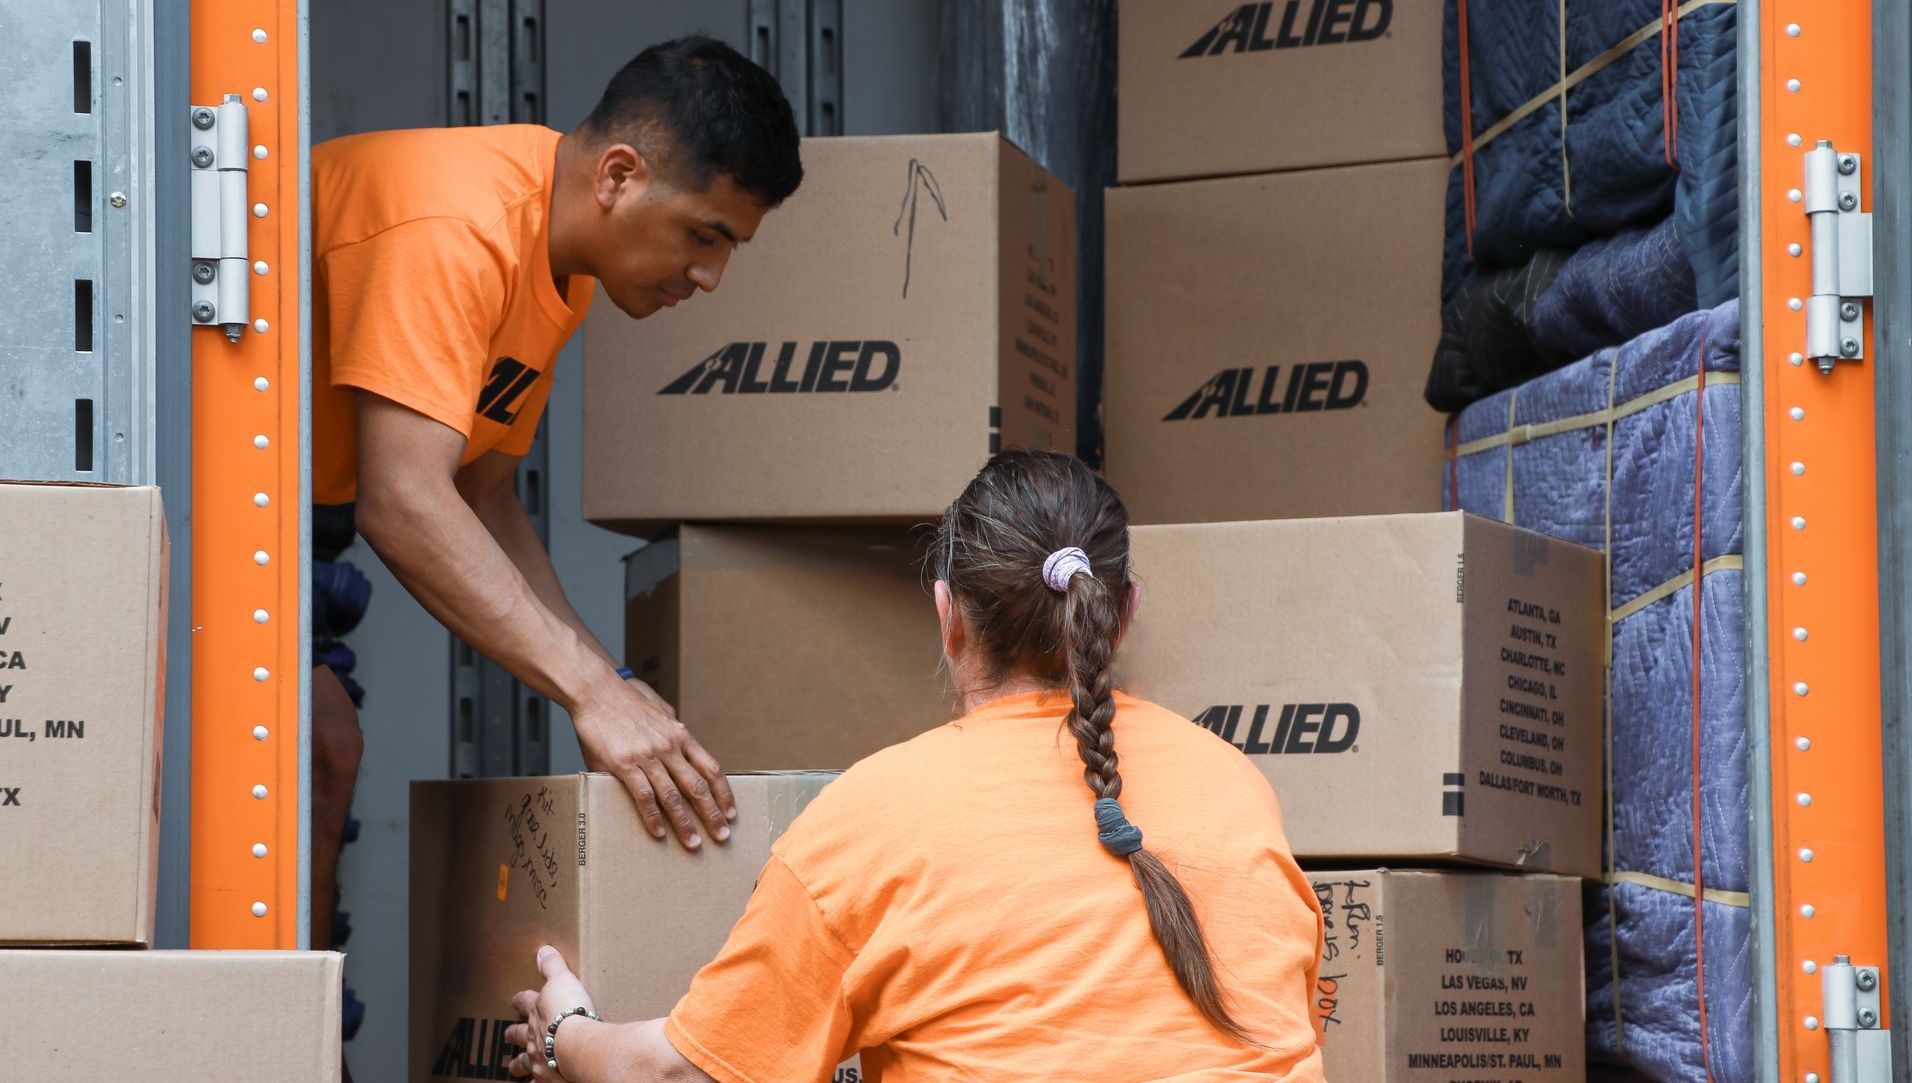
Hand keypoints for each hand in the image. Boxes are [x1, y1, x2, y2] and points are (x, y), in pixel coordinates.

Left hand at [507, 946, 593, 1079]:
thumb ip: (553, 966)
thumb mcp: (563, 980)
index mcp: (537, 1011)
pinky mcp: (547, 1077)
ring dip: (518, 1063)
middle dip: (514, 1034)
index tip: (516, 1000)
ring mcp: (538, 1059)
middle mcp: (533, 1036)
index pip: (524, 1002)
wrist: (578, 1045)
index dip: (520, 1000)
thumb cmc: (570, 1011)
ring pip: (524, 1062)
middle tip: (508, 1034)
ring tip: (513, 1067)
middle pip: (519, 1034)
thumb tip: (542, 950)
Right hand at [571, 675, 735, 848]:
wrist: (597, 692)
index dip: (724, 793)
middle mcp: (669, 746)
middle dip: (712, 814)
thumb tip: (680, 753)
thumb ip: (672, 735)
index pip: (711, 768)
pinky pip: (644, 796)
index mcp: (680, 735)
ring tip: (693, 843)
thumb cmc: (626, 704)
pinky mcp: (624, 764)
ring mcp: (648, 756)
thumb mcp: (660, 714)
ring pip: (673, 796)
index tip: (731, 813)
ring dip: (685, 823)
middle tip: (722, 836)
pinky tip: (658, 832)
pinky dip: (652, 817)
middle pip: (697, 786)